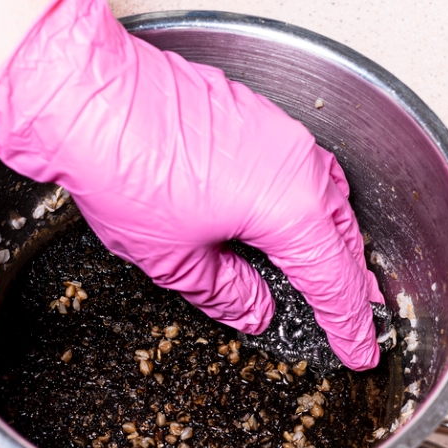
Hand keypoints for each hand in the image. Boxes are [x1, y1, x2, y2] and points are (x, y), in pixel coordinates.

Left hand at [0, 0, 382, 369]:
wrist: (88, 96)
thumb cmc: (124, 168)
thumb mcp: (175, 260)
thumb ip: (227, 292)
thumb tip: (254, 309)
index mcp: (291, 208)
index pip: (334, 280)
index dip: (348, 324)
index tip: (359, 351)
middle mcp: (297, 164)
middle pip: (342, 235)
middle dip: (351, 282)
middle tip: (358, 318)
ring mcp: (279, 131)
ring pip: (327, 194)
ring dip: (335, 237)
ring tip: (334, 270)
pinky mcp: (255, 112)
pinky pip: (301, 164)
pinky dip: (309, 198)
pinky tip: (294, 212)